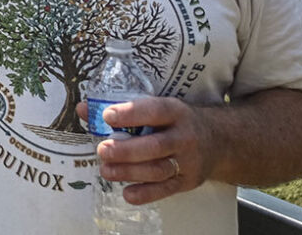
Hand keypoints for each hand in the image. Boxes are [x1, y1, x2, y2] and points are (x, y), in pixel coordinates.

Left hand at [82, 94, 212, 204]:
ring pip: (158, 169)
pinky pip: (166, 189)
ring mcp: (188, 160)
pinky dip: (146, 193)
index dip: (131, 113)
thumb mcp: (157, 108)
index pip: (154, 111)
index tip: (107, 116)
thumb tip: (84, 109)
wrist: (217, 140)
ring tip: (106, 170)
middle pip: (155, 145)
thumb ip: (120, 109)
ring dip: (130, 172)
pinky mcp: (188, 181)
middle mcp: (184, 136)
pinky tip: (127, 193)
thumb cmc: (175, 122)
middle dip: (126, 150)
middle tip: (102, 150)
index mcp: (175, 111)